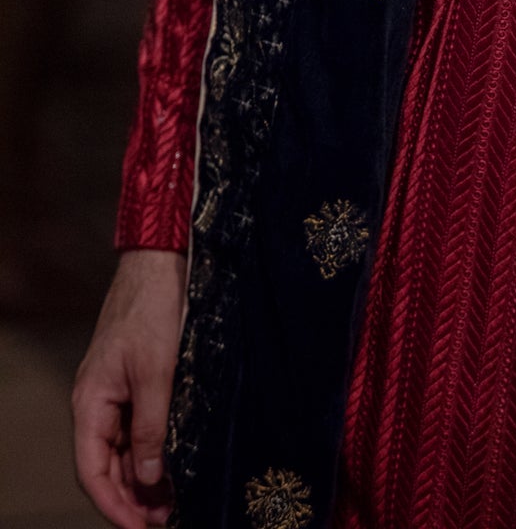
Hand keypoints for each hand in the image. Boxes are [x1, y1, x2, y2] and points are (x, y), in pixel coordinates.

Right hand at [73, 249, 185, 528]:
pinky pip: (140, 426)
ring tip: (177, 500)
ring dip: (145, 478)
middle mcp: (98, 402)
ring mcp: (117, 390)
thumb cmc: (154, 309)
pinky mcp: (138, 379)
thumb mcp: (157, 372)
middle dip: (133, 498)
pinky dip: (154, 449)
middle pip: (108, 466)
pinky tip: (177, 462)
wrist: (163, 260)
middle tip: (168, 519)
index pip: (92, 471)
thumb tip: (148, 478)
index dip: (114, 506)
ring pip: (125, 449)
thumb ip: (152, 426)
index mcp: (90, 402)